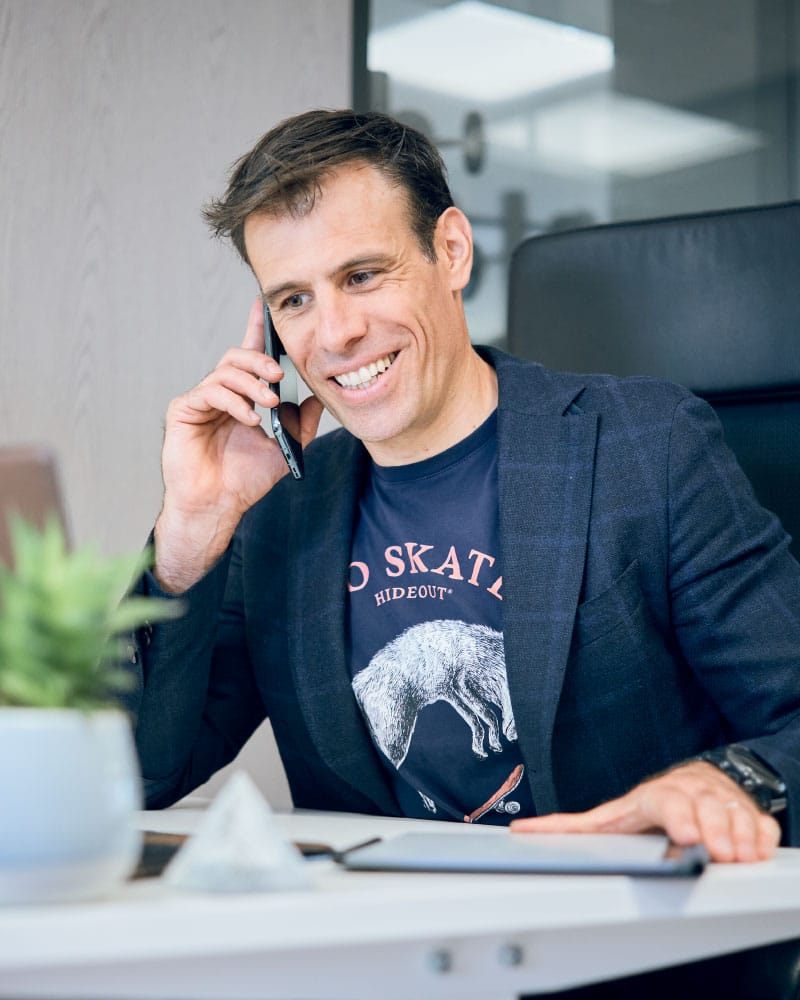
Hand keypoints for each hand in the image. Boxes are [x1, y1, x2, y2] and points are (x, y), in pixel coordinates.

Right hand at [154, 298, 322, 590]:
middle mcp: (220, 393)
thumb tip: (318, 398)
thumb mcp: (285, 449)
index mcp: (243, 397)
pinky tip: (249, 418)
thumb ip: (302, 424)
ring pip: (225, 371)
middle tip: (279, 374)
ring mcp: (200, 400)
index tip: (264, 304)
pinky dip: (234, 402)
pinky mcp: (183, 410)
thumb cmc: (245, 479)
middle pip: (236, 356)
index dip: (256, 328)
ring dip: (251, 384)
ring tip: (269, 403)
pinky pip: (209, 391)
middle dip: (260, 360)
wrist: (218, 505)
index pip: (250, 356)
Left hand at [510, 761, 780, 862]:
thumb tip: (523, 831)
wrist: (694, 780)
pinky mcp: (746, 809)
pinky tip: (754, 849)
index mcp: (654, 796)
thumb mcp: (611, 816)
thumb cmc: (649, 806)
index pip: (667, 801)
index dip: (680, 818)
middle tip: (719, 854)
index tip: (689, 839)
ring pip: (737, 815)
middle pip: (707, 810)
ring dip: (739, 839)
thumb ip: (572, 827)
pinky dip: (761, 838)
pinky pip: (761, 823)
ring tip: (736, 856)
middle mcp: (689, 792)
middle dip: (716, 833)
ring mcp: (719, 799)